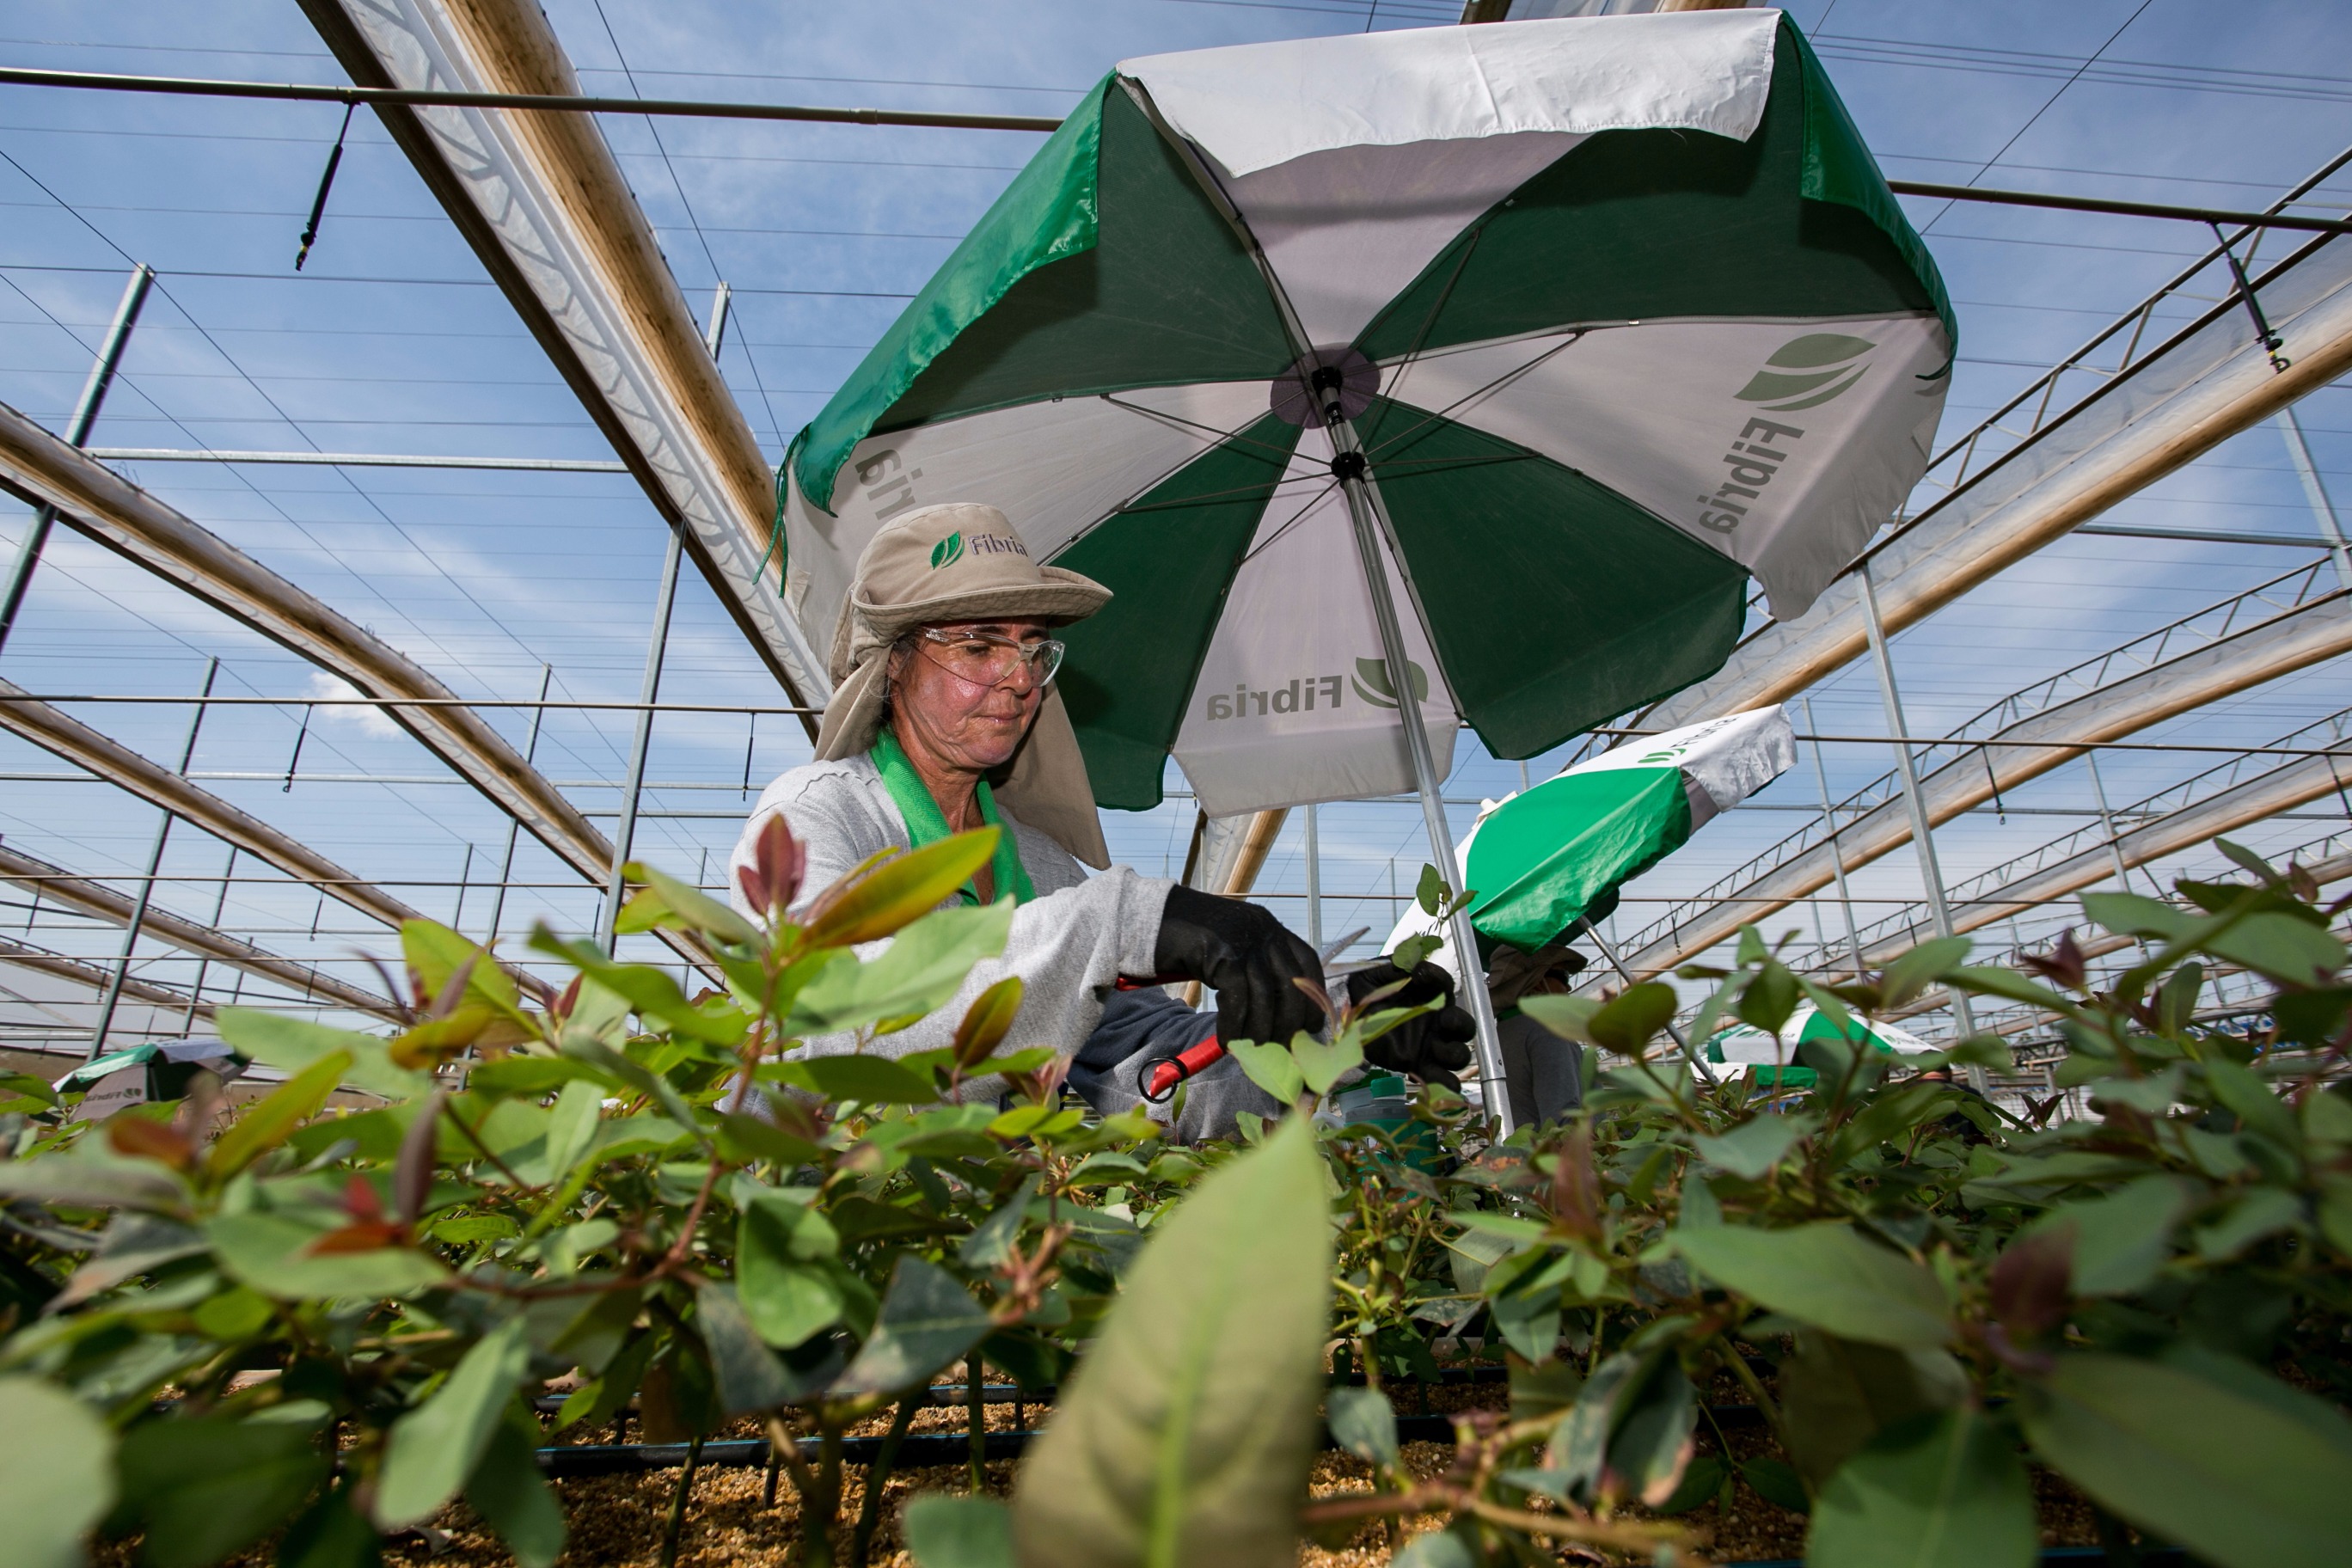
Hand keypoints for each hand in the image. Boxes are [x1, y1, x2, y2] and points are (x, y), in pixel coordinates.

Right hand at [1152, 886, 1325, 1048]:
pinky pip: (1236, 999)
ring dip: (1259, 1031)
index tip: (1311, 1023)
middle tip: (1280, 1048)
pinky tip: (1226, 1040)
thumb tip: (1273, 1016)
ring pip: (1265, 996)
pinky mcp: (1221, 952)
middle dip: (1288, 1022)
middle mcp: (1262, 928)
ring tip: (1250, 1051)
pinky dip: (1233, 1025)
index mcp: (1269, 925)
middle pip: (1292, 984)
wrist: (1146, 918)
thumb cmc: (1186, 940)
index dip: (1314, 995)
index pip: (1308, 961)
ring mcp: (1243, 938)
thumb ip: (1252, 970)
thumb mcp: (1229, 949)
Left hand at [1347, 959, 1475, 1088]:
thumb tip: (1409, 966)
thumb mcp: (1374, 973)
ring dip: (1454, 1053)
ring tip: (1438, 1050)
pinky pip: (1440, 1077)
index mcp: (1428, 994)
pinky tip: (1447, 1088)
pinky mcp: (1419, 1063)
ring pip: (1458, 1052)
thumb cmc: (1365, 992)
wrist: (1345, 1018)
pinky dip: (1447, 1085)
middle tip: (1444, 1021)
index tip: (1419, 974)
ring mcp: (1430, 1044)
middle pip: (1464, 1024)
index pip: (1444, 984)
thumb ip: (1392, 967)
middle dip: (1459, 1023)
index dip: (1436, 978)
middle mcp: (1436, 1019)